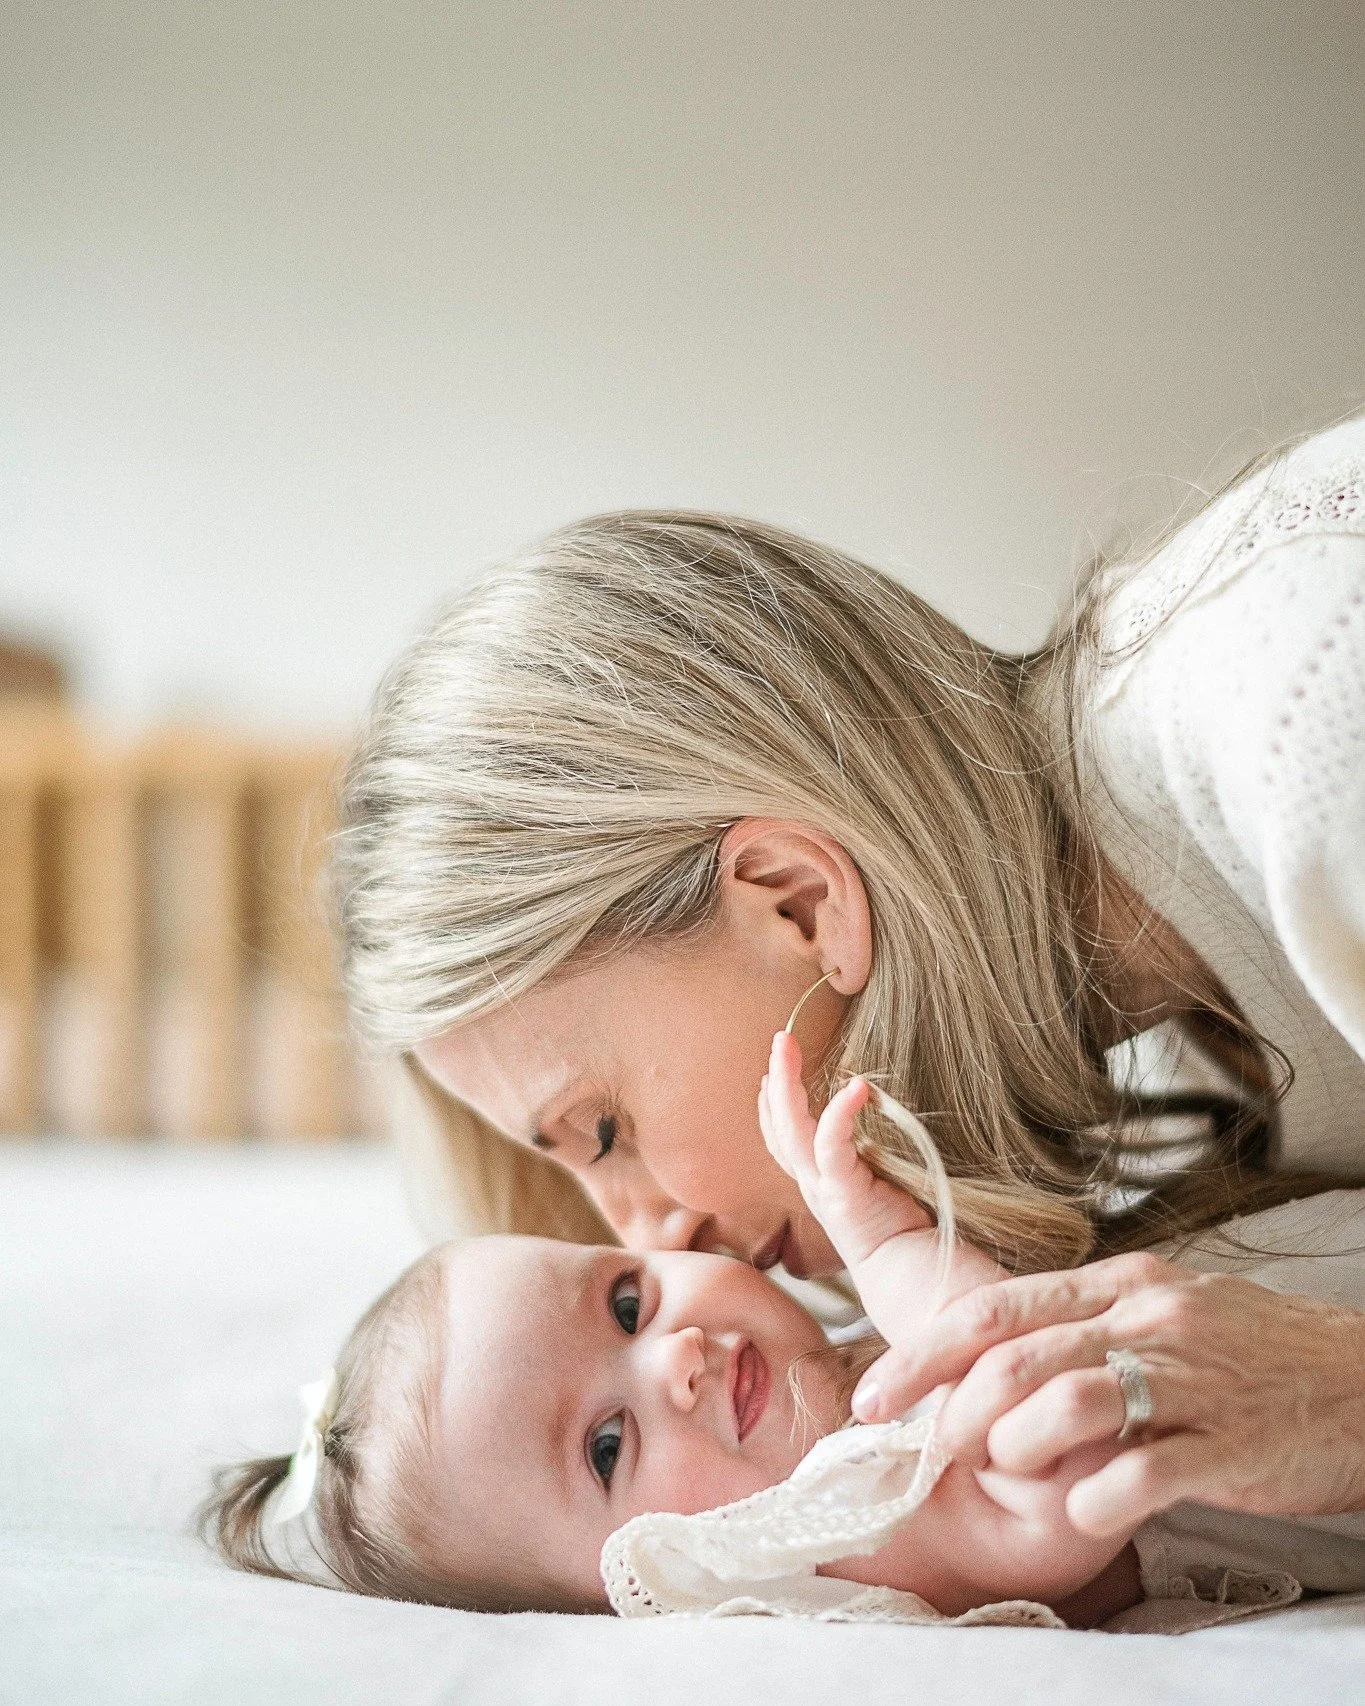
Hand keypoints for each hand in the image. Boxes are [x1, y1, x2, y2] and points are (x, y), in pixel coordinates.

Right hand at [758, 1029, 929, 1272]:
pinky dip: (839, 1113)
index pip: (782, 1138)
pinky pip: (831, 1146)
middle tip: (780, 1038)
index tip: (772, 1070)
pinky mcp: (842, 1193)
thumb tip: (883, 1108)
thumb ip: (870, 1151)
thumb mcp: (878, 1180)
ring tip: (786, 1046)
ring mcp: (822, 1188)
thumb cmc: (903, 1225)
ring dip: (785, 1084)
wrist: (912, 1274)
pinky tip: (856, 1087)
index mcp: (818, 1180)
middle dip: (776, 1079)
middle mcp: (811, 1183)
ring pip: (790, 1130)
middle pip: (778, 1126)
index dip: (773, 1104)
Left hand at [850, 1250, 1364, 1535]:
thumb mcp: (1162, 1313)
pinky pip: (1138, 1476)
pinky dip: (1091, 1503)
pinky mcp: (1226, 1446)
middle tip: (935, 1451)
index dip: (920, 1354)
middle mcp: (1146, 1320)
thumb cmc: (1250, 1355)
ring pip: (1064, 1405)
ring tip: (1010, 1474)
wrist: (1364, 1383)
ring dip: (1014, 1450)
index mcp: (1120, 1285)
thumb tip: (986, 1366)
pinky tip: (1081, 1515)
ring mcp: (1188, 1381)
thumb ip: (1081, 1328)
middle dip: (952, 1413)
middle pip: (1013, 1359)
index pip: (992, 1309)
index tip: (873, 1395)